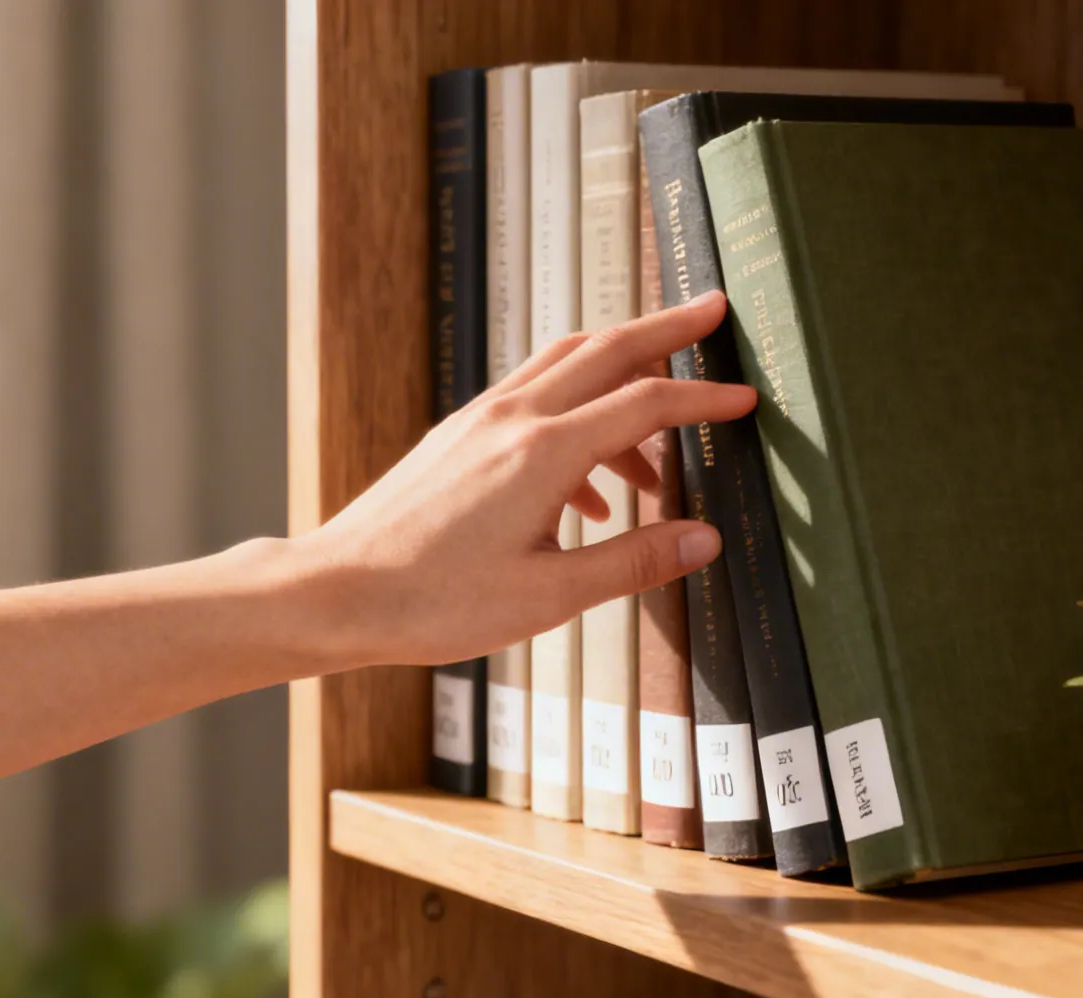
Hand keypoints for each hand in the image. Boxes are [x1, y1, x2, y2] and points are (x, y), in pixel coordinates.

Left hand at [291, 290, 752, 669]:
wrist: (336, 592)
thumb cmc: (434, 602)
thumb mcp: (550, 596)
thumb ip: (633, 560)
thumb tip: (704, 538)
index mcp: (543, 453)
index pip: (647, 404)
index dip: (705, 398)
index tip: (746, 398)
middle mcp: (512, 418)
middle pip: (606, 348)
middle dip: (667, 329)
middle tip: (713, 311)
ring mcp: (479, 420)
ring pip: (565, 364)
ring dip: (620, 372)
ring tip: (660, 436)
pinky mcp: (457, 436)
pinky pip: (533, 400)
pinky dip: (576, 417)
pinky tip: (589, 493)